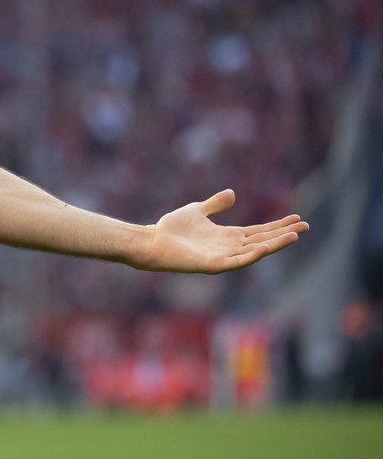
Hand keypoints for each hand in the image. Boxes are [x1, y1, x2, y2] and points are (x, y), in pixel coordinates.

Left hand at [137, 190, 307, 273]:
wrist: (152, 241)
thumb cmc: (172, 228)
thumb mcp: (197, 210)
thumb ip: (215, 204)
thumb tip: (233, 193)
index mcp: (228, 237)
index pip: (260, 232)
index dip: (278, 226)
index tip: (297, 218)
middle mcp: (230, 248)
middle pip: (263, 240)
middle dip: (284, 234)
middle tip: (306, 226)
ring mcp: (223, 258)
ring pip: (255, 252)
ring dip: (274, 245)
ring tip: (293, 236)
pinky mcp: (212, 265)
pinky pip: (236, 262)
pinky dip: (251, 256)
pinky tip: (264, 248)